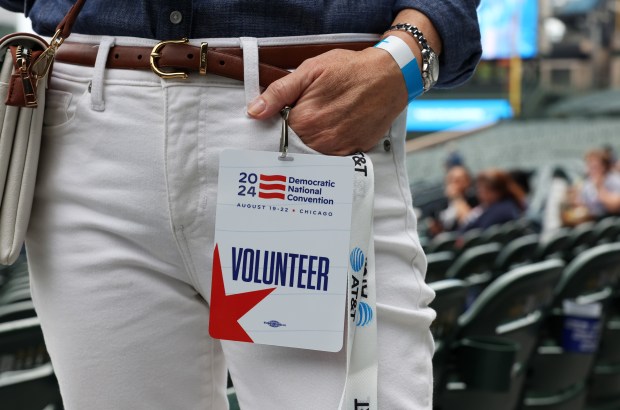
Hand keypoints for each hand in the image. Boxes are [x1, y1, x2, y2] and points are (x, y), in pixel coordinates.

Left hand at [247, 47, 408, 154]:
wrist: (389, 77)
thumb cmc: (349, 70)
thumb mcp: (310, 71)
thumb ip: (279, 92)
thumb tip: (254, 111)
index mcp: (304, 120)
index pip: (276, 137)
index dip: (274, 131)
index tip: (275, 127)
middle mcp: (320, 140)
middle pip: (293, 150)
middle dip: (290, 142)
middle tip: (296, 128)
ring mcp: (339, 148)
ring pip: (312, 157)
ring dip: (308, 149)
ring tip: (314, 131)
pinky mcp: (354, 151)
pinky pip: (332, 160)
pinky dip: (326, 153)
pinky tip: (329, 138)